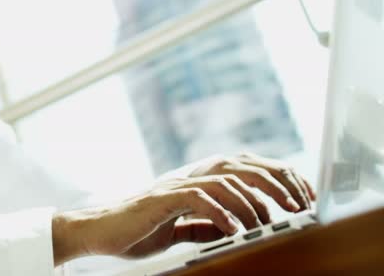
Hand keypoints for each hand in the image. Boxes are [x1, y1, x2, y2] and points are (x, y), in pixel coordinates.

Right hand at [52, 153, 316, 265]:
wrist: (99, 231)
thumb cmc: (135, 230)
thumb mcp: (178, 229)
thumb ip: (203, 224)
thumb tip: (230, 227)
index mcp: (195, 183)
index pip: (243, 169)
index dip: (274, 177)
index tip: (299, 196)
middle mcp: (188, 178)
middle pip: (241, 166)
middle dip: (275, 183)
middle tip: (296, 206)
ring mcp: (175, 186)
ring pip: (225, 180)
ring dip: (251, 202)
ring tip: (264, 223)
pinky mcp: (162, 199)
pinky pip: (199, 199)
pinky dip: (220, 213)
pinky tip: (232, 230)